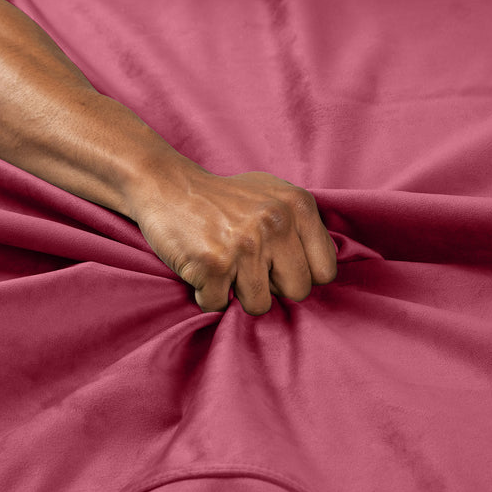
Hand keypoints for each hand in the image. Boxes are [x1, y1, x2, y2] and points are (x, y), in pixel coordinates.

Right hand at [130, 168, 337, 314]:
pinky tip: (201, 268)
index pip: (325, 270)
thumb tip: (322, 272)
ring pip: (260, 305)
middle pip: (298, 292)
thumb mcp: (273, 195)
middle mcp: (276, 223)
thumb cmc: (223, 198)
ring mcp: (245, 245)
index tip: (279, 266)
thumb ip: (302, 226)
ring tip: (225, 266)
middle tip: (248, 267)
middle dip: (272, 288)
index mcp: (298, 205)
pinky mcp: (213, 264)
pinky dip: (207, 294)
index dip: (301, 274)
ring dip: (238, 293)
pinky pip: (219, 305)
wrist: (166, 185)